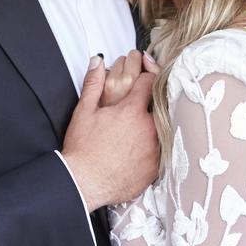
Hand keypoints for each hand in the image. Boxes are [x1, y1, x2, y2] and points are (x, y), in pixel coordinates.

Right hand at [61, 56, 159, 210]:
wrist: (83, 183)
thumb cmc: (82, 149)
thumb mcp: (84, 111)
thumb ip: (94, 82)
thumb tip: (97, 62)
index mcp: (132, 111)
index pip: (149, 82)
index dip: (147, 74)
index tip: (144, 74)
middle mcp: (148, 128)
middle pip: (160, 104)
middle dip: (152, 100)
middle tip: (140, 104)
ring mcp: (155, 149)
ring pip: (163, 128)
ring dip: (154, 123)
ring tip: (139, 128)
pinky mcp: (156, 168)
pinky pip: (163, 151)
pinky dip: (155, 145)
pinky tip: (141, 147)